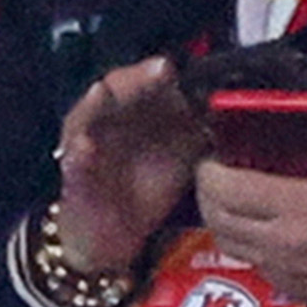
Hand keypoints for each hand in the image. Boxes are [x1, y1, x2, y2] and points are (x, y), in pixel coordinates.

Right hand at [53, 58, 205, 277]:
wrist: (115, 236)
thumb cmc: (147, 188)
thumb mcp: (183, 155)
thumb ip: (201, 129)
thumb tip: (231, 111)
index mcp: (137, 110)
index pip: (148, 80)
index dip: (164, 72)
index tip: (181, 70)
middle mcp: (110, 119)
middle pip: (119, 86)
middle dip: (137, 78)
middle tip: (159, 72)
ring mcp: (89, 143)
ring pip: (88, 113)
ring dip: (96, 102)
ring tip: (104, 92)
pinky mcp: (76, 175)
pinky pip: (75, 161)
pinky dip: (79, 153)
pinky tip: (86, 147)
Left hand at [192, 58, 306, 306]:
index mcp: (301, 209)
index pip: (228, 190)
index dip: (210, 170)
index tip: (215, 151)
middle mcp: (283, 242)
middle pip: (216, 217)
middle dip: (207, 191)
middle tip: (217, 169)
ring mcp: (284, 269)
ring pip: (227, 243)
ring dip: (220, 218)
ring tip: (232, 195)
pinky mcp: (292, 288)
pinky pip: (251, 263)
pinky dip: (244, 243)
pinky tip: (260, 224)